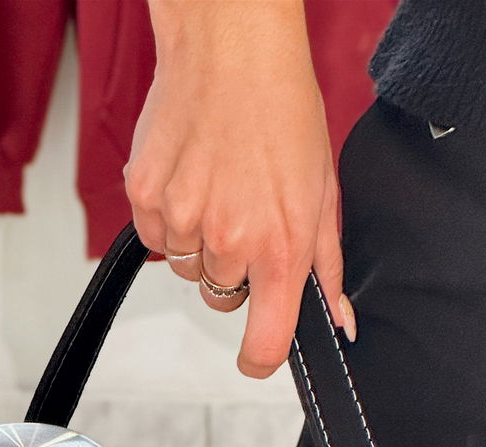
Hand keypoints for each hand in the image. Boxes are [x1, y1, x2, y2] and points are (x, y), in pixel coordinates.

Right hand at [127, 0, 353, 379]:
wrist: (230, 47)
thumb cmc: (281, 109)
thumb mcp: (322, 192)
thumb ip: (328, 266)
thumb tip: (340, 320)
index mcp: (280, 248)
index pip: (266, 344)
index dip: (260, 360)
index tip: (258, 357)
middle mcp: (229, 242)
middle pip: (222, 300)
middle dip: (233, 272)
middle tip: (245, 216)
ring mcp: (182, 221)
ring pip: (186, 268)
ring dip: (199, 242)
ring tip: (219, 186)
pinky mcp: (145, 198)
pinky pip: (155, 238)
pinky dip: (169, 219)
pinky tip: (191, 177)